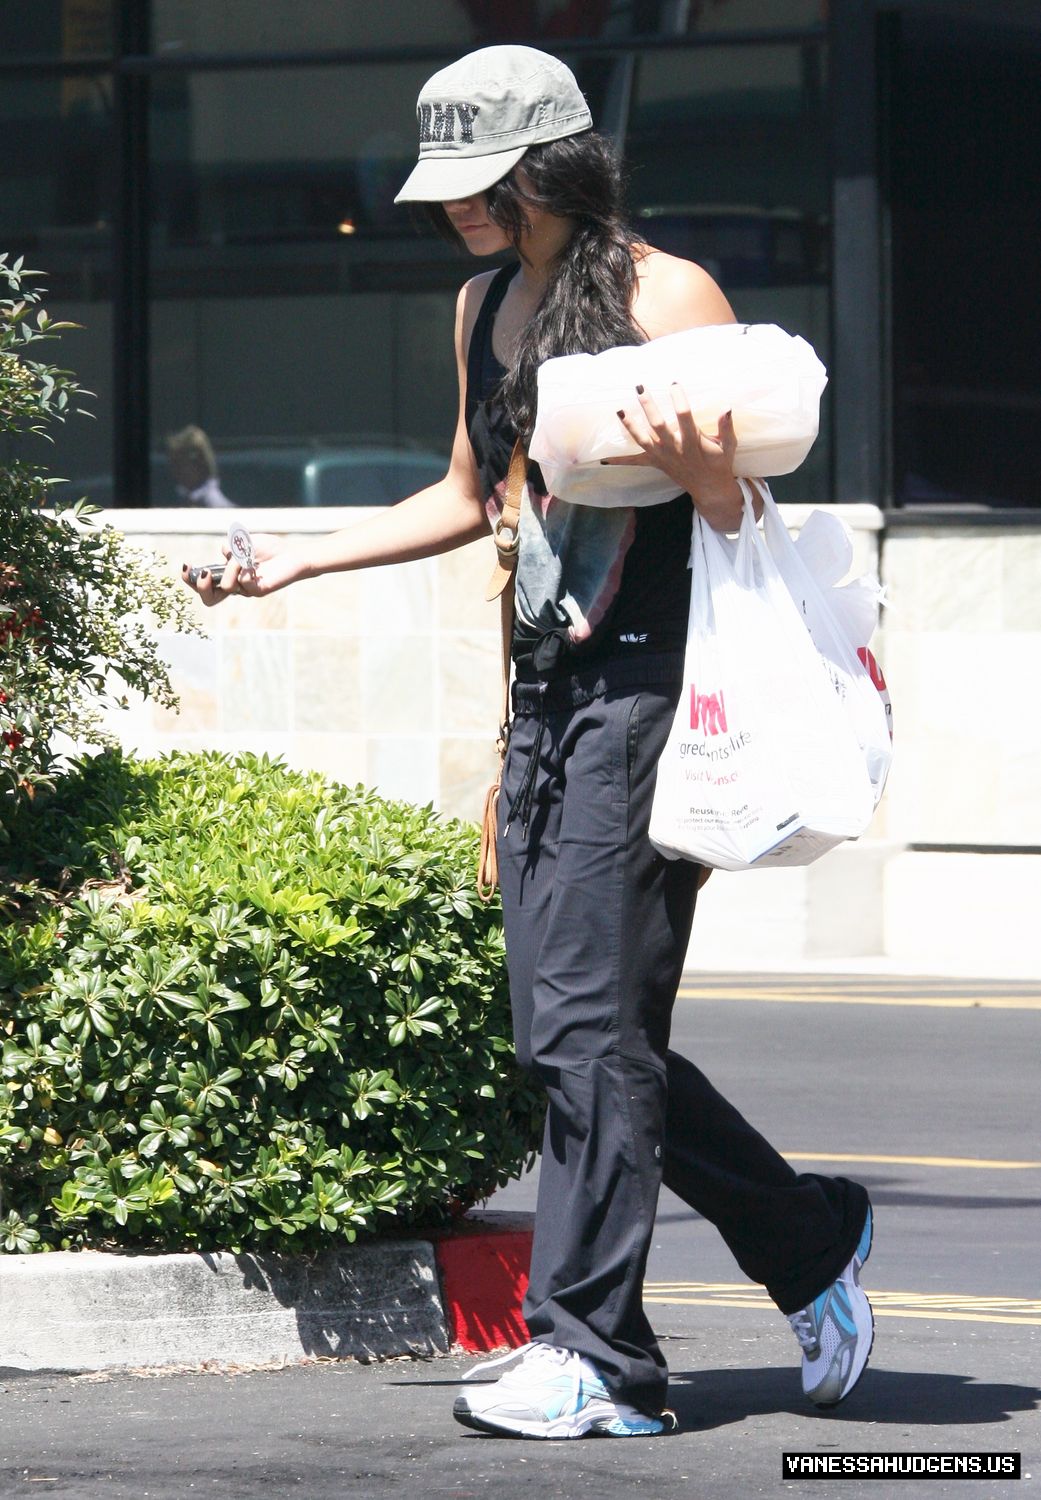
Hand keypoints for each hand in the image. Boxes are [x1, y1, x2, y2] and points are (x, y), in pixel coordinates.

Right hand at [181, 534, 309, 605]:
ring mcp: (246, 590)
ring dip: (232, 568)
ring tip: (246, 558)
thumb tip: (224, 555)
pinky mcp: (258, 591)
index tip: (187, 566)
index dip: (190, 579)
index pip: (202, 584)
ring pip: (226, 586)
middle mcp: (234, 586)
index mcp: (226, 575)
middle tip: (205, 573)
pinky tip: (256, 566)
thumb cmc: (269, 549)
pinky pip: (243, 583)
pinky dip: (246, 570)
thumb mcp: (242, 543)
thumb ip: (229, 549)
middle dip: (200, 587)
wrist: (292, 554)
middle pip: (208, 599)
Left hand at [603, 384, 744, 528]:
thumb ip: (726, 427)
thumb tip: (726, 407)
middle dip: (648, 406)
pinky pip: (635, 462)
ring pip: (643, 440)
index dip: (679, 400)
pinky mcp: (656, 463)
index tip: (674, 384)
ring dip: (630, 426)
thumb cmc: (719, 463)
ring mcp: (663, 457)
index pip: (684, 417)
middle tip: (639, 388)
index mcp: (693, 443)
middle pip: (658, 426)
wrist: (709, 488)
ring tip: (619, 411)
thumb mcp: (728, 446)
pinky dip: (620, 461)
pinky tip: (603, 460)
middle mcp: (675, 449)